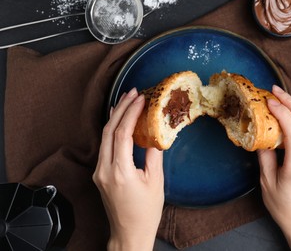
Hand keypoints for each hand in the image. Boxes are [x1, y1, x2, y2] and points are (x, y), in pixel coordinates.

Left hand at [93, 88, 163, 250]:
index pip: (122, 133)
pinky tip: (116, 120)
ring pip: (104, 137)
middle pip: (109, 130)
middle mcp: (105, 170)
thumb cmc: (145, 212)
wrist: (129, 233)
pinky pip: (104, 146)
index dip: (131, 112)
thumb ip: (154, 155)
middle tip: (132, 92)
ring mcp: (99, 172)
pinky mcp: (100, 174)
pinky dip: (111, 130)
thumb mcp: (155, 182)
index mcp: (120, 171)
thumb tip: (156, 134)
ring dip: (115, 117)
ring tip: (126, 100)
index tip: (141, 98)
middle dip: (121, 108)